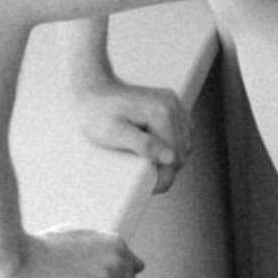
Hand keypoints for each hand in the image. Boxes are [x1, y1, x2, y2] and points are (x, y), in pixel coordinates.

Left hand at [72, 75, 191, 192]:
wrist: (91, 89)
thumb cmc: (96, 113)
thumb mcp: (113, 133)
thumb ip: (143, 145)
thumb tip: (170, 157)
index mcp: (160, 112)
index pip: (175, 154)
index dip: (166, 176)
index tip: (153, 188)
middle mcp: (171, 104)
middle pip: (184, 149)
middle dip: (170, 168)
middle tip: (151, 180)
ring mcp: (172, 102)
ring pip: (186, 140)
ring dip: (174, 156)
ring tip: (154, 166)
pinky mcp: (169, 103)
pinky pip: (182, 130)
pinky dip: (175, 144)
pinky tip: (160, 151)